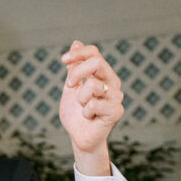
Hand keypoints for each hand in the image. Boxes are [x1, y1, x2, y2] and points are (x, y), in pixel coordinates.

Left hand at [59, 40, 122, 174]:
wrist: (79, 138)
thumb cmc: (76, 115)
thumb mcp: (70, 88)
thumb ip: (74, 68)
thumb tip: (76, 42)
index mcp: (102, 74)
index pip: (94, 53)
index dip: (78, 54)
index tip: (63, 60)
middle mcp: (112, 81)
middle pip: (96, 62)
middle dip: (77, 73)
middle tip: (70, 86)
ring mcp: (116, 96)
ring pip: (92, 85)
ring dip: (80, 99)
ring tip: (84, 109)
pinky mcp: (116, 110)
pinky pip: (93, 104)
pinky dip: (86, 112)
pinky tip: (91, 118)